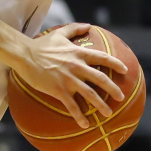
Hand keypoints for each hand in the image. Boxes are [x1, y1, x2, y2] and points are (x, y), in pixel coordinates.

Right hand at [13, 23, 127, 128]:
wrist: (25, 55)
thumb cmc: (41, 45)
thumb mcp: (59, 33)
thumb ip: (75, 28)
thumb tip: (88, 25)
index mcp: (78, 53)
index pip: (102, 58)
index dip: (115, 64)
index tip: (125, 70)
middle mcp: (77, 66)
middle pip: (100, 79)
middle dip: (113, 89)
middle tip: (121, 97)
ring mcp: (68, 79)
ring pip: (90, 94)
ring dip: (101, 105)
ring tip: (108, 113)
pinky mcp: (59, 90)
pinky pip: (72, 106)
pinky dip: (80, 116)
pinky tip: (85, 124)